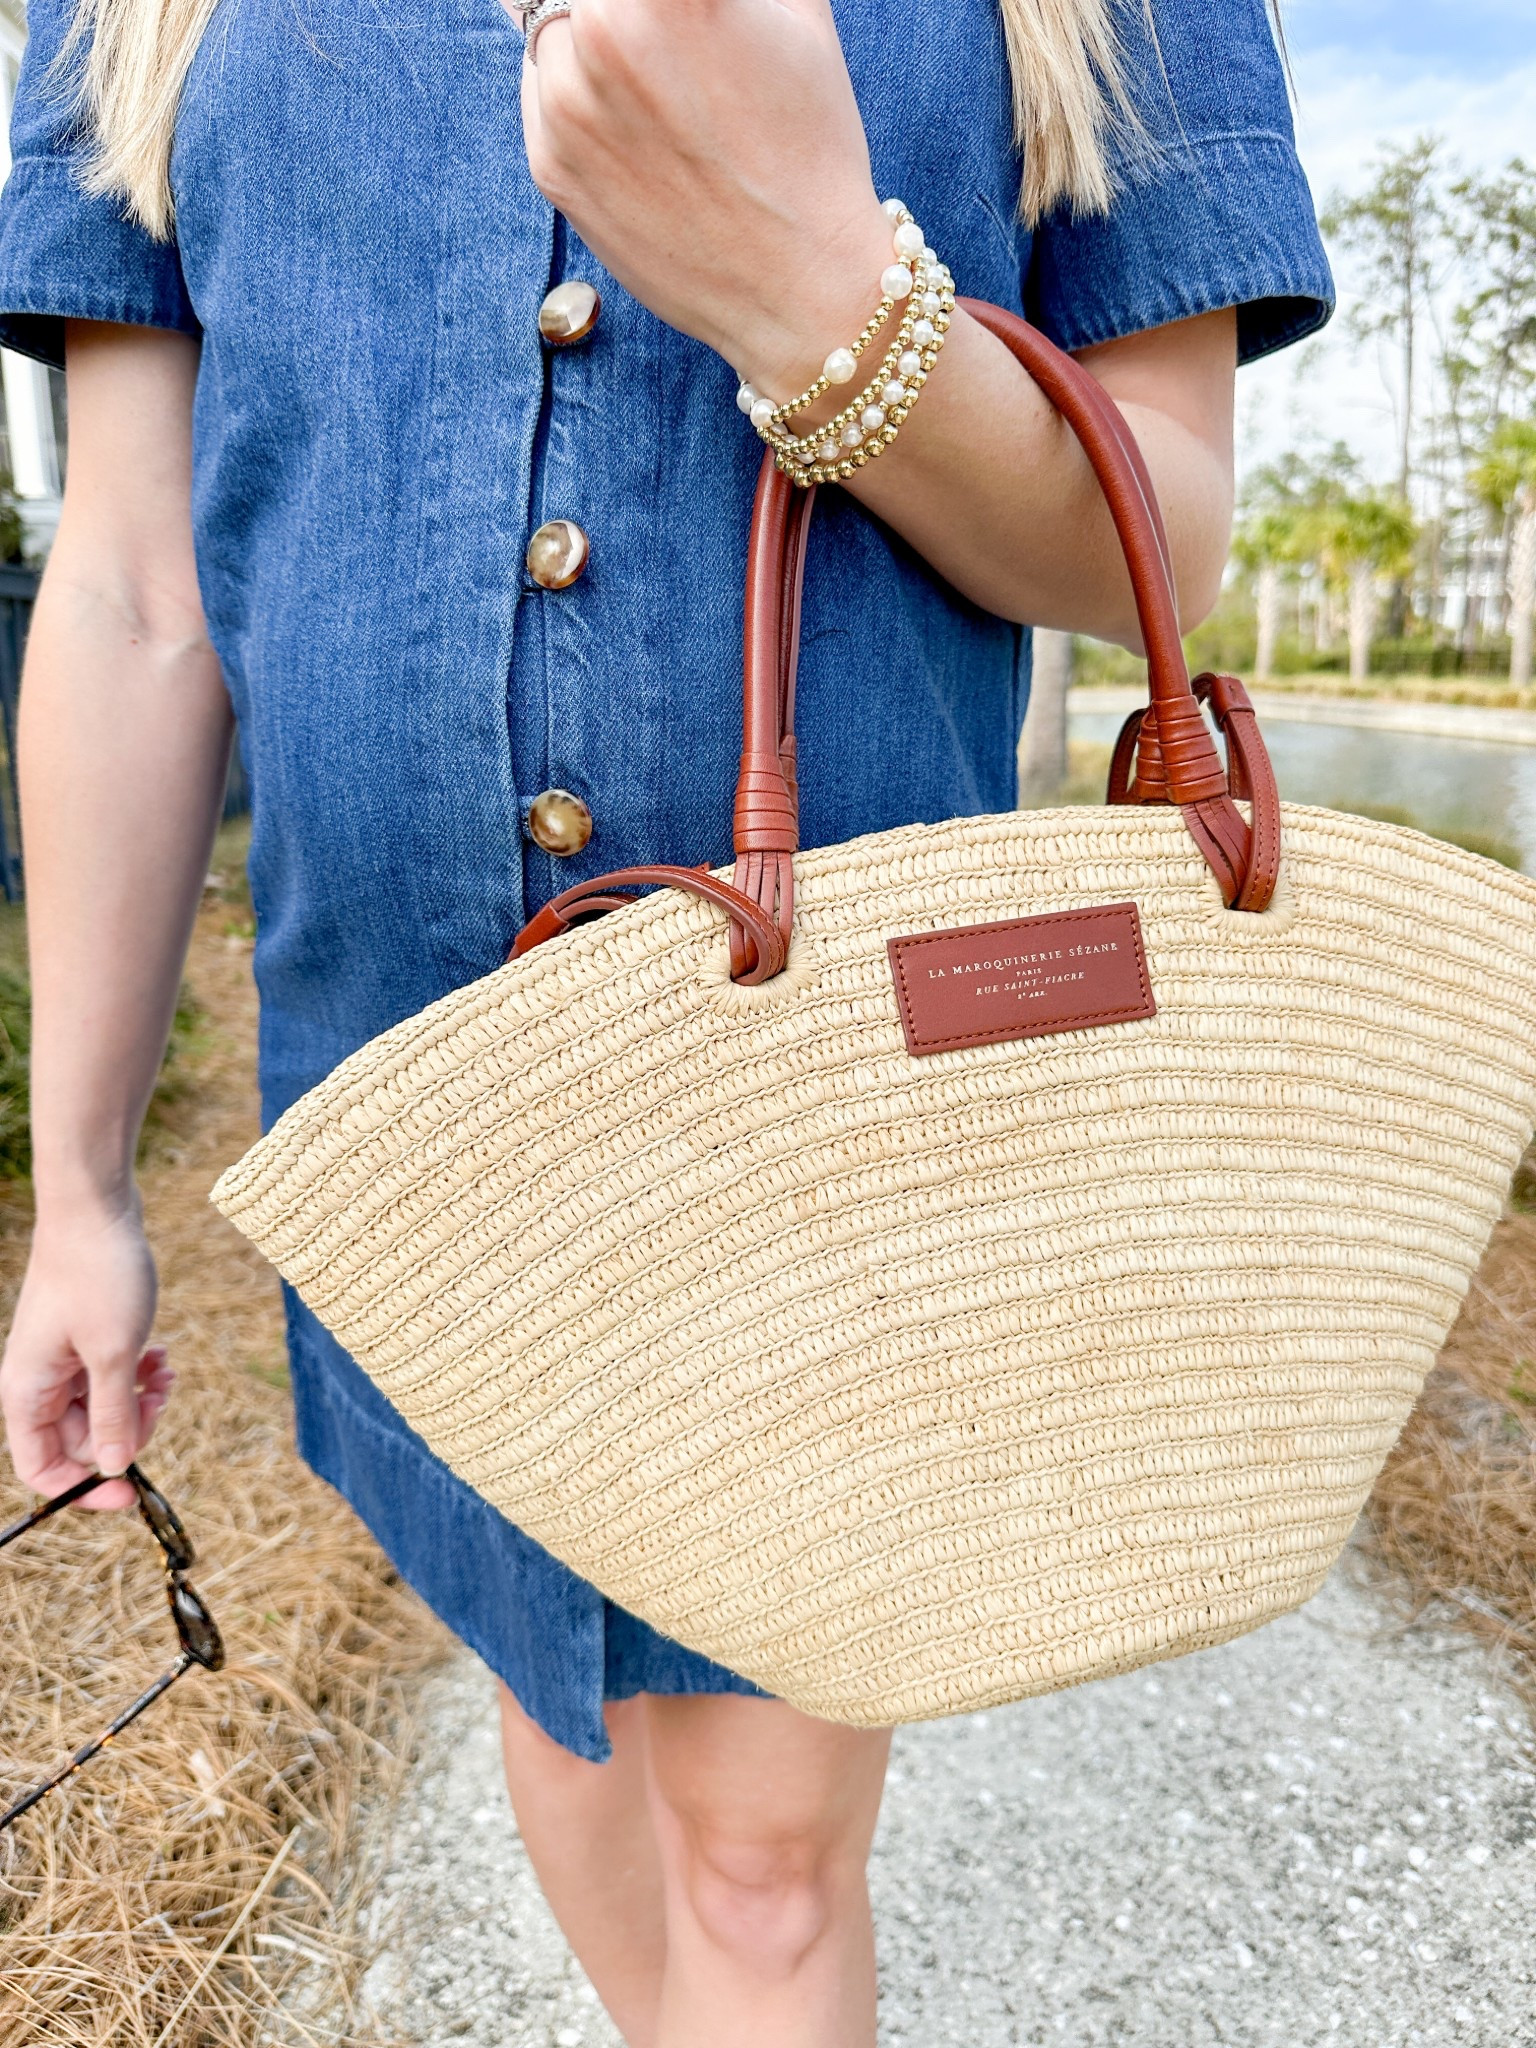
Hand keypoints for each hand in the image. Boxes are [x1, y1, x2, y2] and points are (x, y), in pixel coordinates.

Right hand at [1, 1203, 171, 1511]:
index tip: (130, 1490)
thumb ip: (113, 1416)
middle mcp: (38, 1382)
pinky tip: (162, 1356)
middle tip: (161, 1400)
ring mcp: (61, 1359)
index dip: (84, 1488)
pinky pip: (111, 1377)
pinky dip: (138, 1374)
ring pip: (103, 1408)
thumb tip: (113, 1471)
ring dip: (139, 1400)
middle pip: (82, 1441)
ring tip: (165, 1372)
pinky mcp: (84, 1339)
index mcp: (28, 1393)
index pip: (43, 1469)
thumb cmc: (98, 1275)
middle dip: (127, 1430)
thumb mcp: (114, 1353)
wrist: (96, 1208)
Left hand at [518, 0, 894, 400]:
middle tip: (653, 39)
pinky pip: (540, 85)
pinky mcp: (548, 165)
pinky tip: (637, 119)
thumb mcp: (798, 11)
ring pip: (550, 17)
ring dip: (589, 26)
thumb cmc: (813, 144)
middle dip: (624, 15)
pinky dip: (574, 82)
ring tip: (651, 75)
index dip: (663, 4)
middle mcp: (602, 37)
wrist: (801, 288)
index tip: (674, 18)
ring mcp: (565, 106)